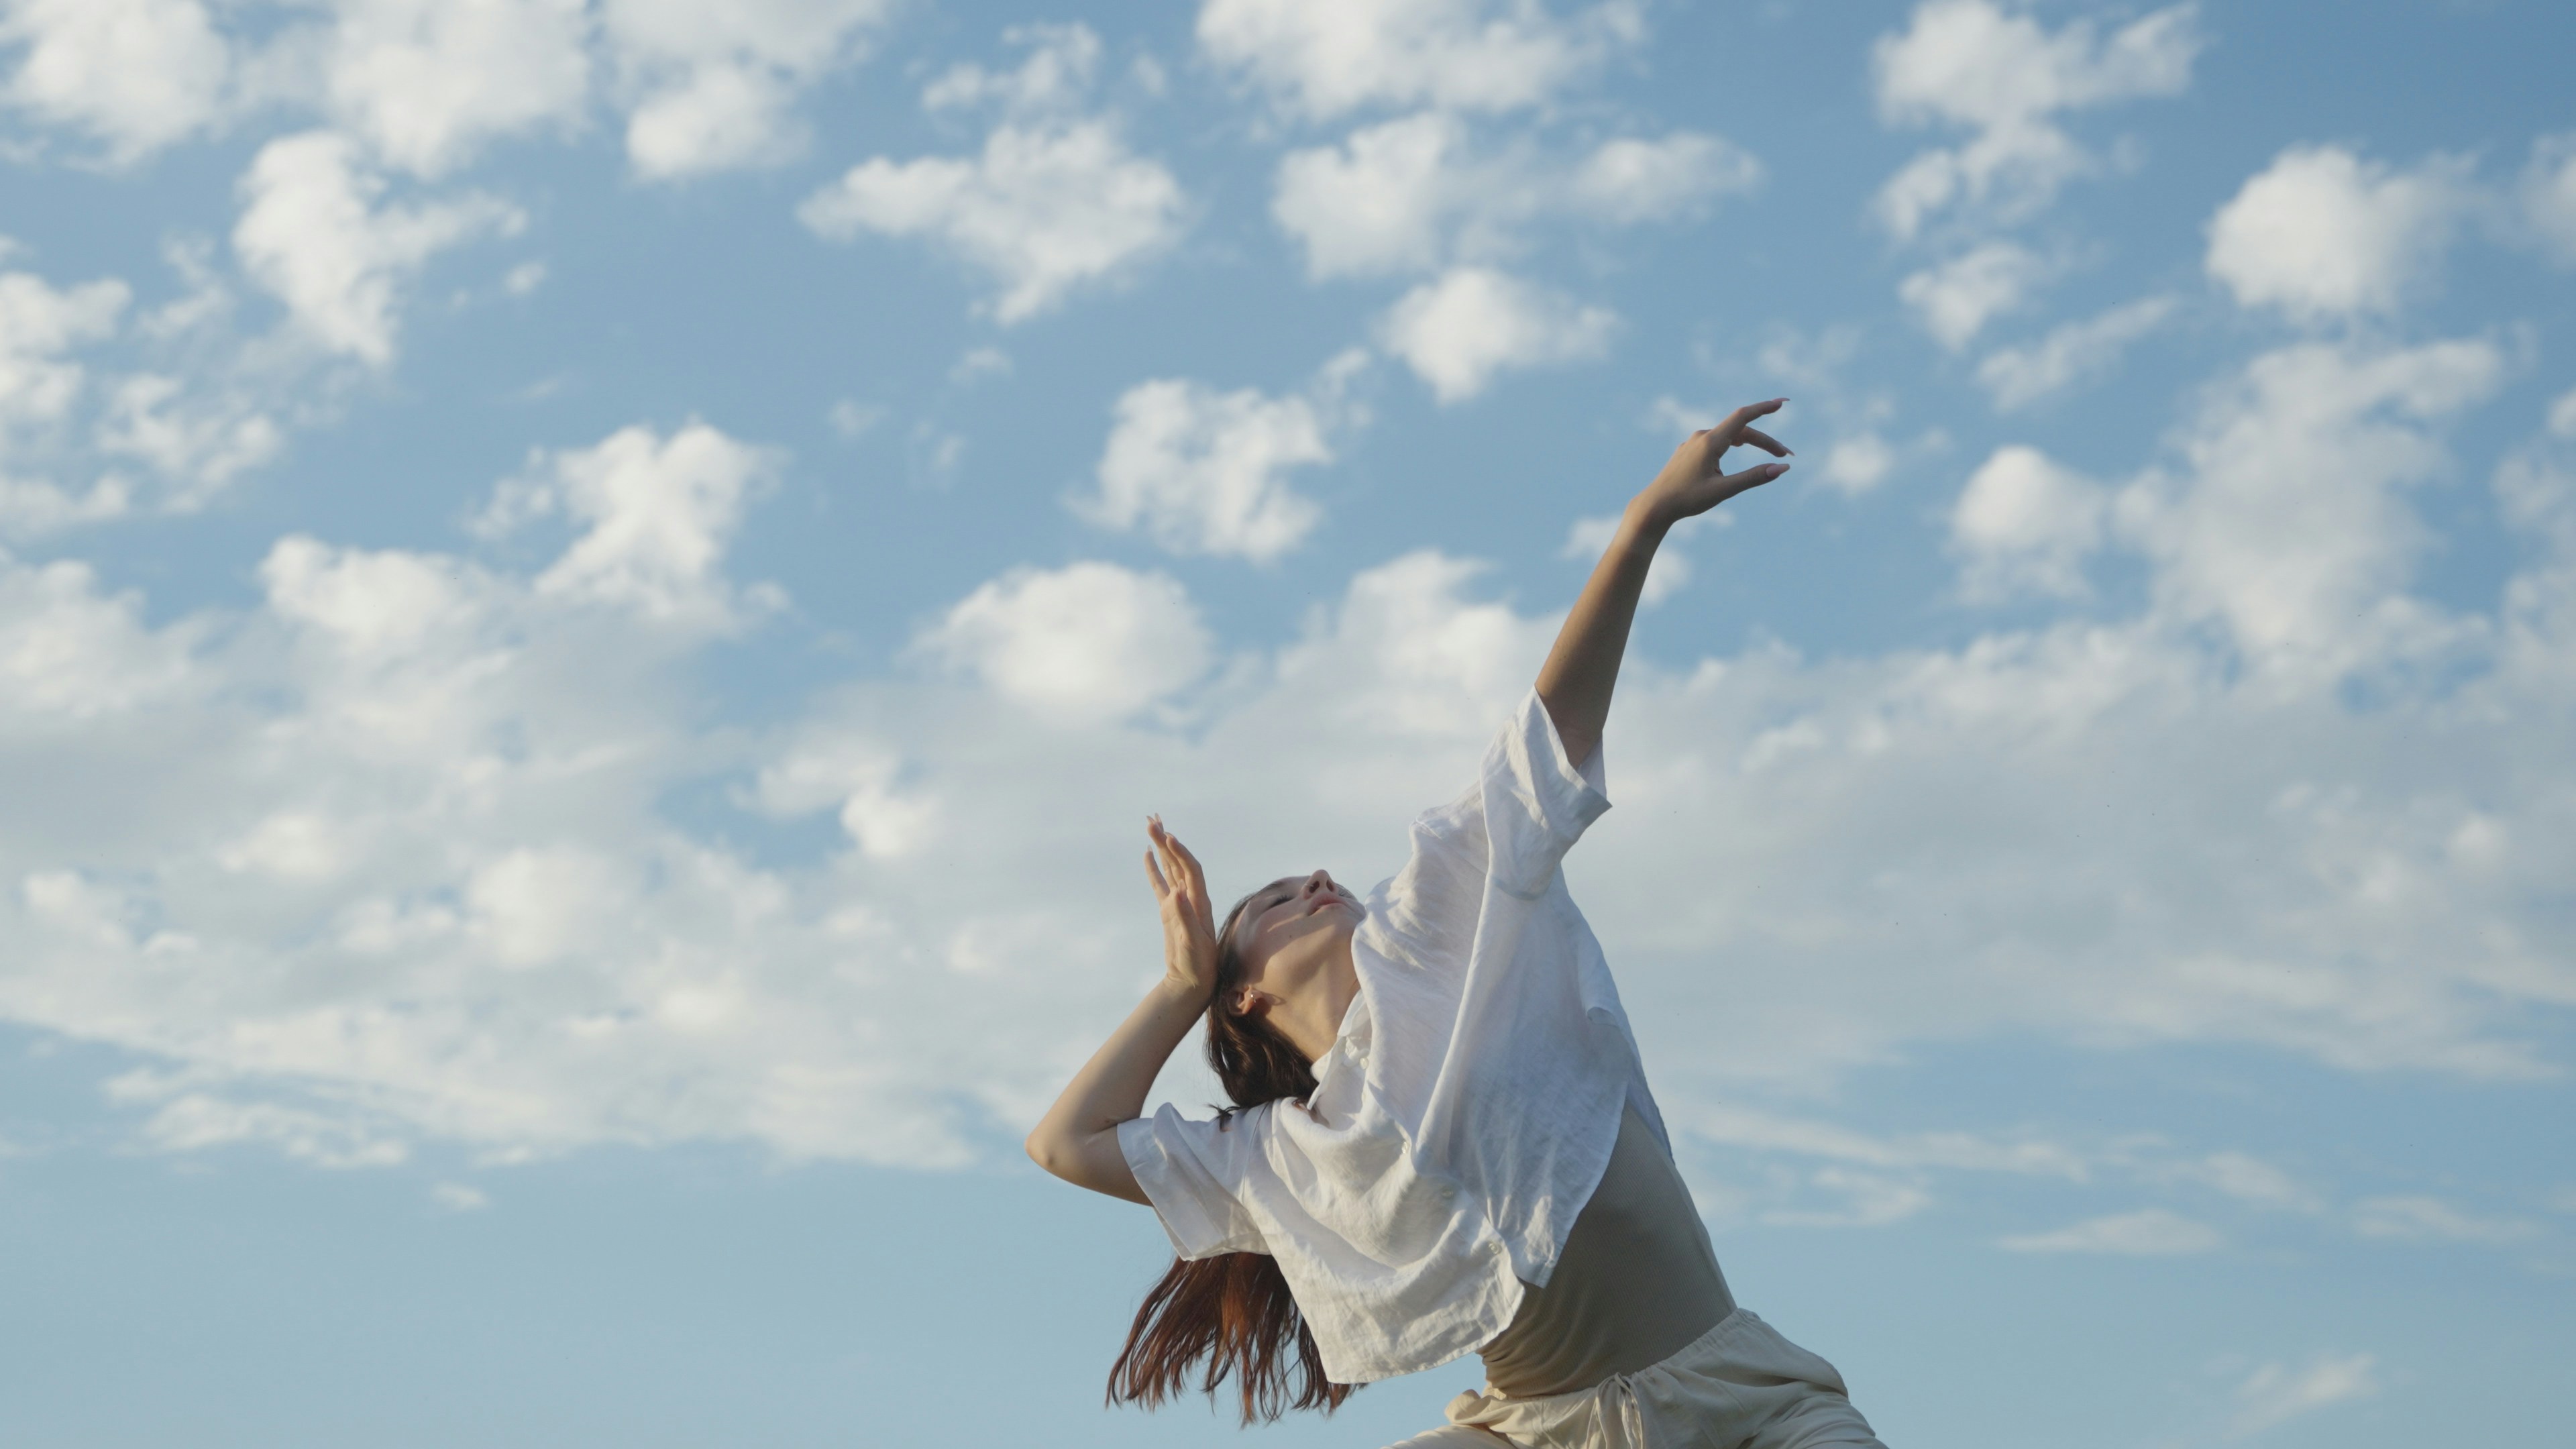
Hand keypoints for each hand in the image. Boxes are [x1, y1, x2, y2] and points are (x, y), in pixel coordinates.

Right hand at [1143, 815, 1219, 1004]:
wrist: (1194, 980)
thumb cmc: (1198, 965)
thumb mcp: (1193, 943)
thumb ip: (1184, 918)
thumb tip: (1175, 893)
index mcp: (1200, 903)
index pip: (1191, 870)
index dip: (1181, 853)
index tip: (1168, 837)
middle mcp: (1191, 897)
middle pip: (1179, 862)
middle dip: (1166, 841)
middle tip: (1151, 819)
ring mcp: (1179, 902)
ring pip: (1170, 868)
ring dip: (1161, 848)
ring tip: (1150, 825)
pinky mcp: (1169, 910)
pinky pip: (1161, 883)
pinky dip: (1155, 868)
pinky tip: (1148, 854)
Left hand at [1634, 398, 1792, 529]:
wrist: (1654, 506)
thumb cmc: (1687, 500)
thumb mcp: (1724, 490)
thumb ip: (1753, 478)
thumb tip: (1783, 468)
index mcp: (1710, 442)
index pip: (1743, 417)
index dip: (1764, 407)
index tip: (1783, 402)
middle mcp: (1701, 437)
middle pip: (1741, 431)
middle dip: (1765, 441)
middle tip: (1786, 456)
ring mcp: (1693, 443)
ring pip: (1729, 436)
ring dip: (1751, 442)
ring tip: (1771, 455)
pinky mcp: (1689, 451)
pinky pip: (1717, 441)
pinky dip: (1734, 444)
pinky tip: (1738, 449)